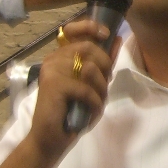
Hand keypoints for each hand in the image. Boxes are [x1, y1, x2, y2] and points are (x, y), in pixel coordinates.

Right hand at [28, 19, 119, 160]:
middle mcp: (53, 59)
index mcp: (60, 57)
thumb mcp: (93, 86)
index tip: (107, 35)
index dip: (92, 27)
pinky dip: (94, 103)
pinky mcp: (53, 85)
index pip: (74, 29)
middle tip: (103, 88)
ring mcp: (51, 70)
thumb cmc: (72, 112)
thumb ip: (103, 64)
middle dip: (105, 68)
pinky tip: (89, 111)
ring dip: (100, 89)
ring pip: (89, 68)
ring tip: (94, 102)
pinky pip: (86, 88)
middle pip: (89, 48)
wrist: (50, 139)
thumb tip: (116, 38)